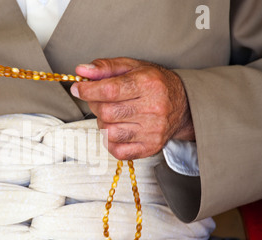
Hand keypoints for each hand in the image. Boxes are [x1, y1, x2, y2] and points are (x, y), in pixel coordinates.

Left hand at [70, 57, 193, 159]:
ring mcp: (152, 131)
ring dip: (103, 124)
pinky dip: (110, 141)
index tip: (78, 89)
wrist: (183, 105)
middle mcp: (153, 108)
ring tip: (111, 115)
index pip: (110, 90)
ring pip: (109, 132)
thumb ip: (105, 68)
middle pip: (107, 112)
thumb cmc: (154, 84)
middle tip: (99, 100)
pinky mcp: (150, 147)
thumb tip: (81, 70)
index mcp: (148, 84)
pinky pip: (117, 151)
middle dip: (95, 105)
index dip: (88, 90)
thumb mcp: (132, 67)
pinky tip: (117, 129)